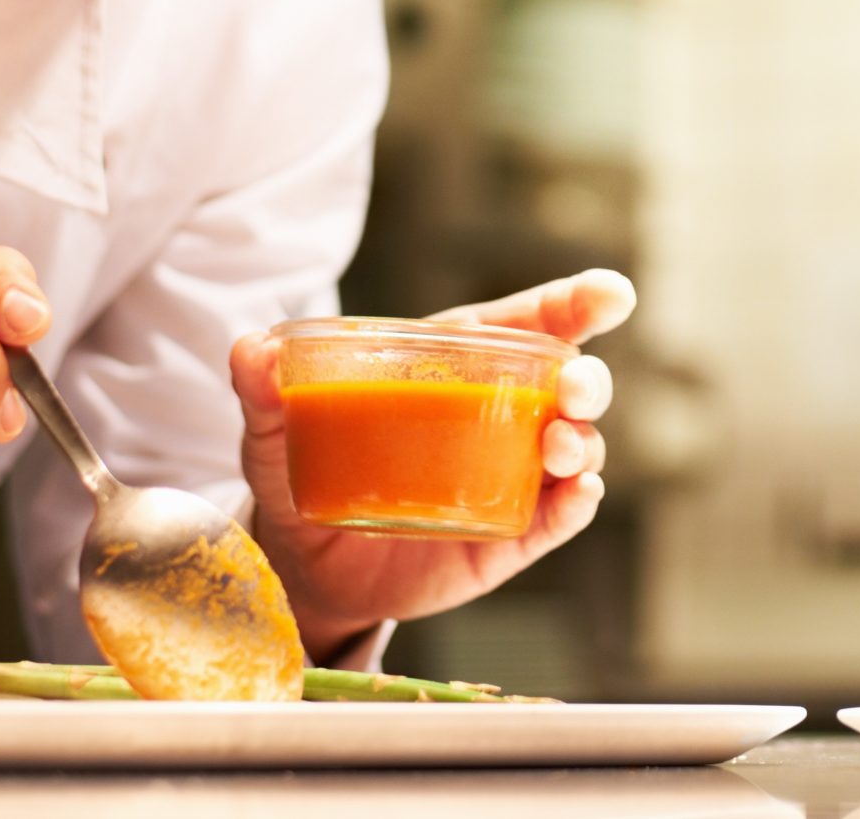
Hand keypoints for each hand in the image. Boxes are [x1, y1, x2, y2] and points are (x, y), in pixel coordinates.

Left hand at [231, 270, 634, 657]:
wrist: (305, 566)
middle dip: (587, 379)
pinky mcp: (508, 537)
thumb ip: (266, 391)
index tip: (610, 294)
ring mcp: (508, 477)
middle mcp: (497, 415)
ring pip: (573, 450)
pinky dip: (575, 505)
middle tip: (577, 387)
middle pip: (567, 385)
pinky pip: (555, 519)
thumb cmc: (307, 473)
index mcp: (454, 366)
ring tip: (561, 449)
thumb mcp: (279, 431)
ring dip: (582, 443)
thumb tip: (249, 350)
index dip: (572, 303)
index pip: (523, 325)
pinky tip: (577, 496)